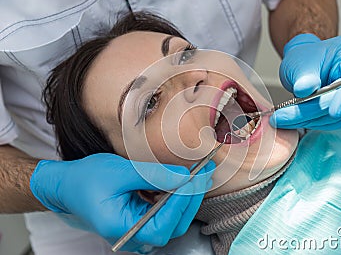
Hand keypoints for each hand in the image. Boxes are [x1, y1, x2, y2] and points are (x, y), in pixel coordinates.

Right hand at [30, 153, 214, 251]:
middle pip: (172, 225)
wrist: (68, 186)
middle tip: (204, 173)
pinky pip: (165, 214)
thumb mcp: (120, 172)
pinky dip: (177, 198)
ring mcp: (138, 230)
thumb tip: (184, 175)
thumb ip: (153, 175)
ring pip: (172, 221)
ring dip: (187, 197)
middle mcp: (133, 236)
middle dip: (190, 198)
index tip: (195, 178)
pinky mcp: (141, 221)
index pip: (162, 224)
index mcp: (122, 228)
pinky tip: (184, 181)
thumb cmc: (86, 180)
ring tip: (199, 174)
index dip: (182, 201)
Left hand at [272, 33, 340, 129]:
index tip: (333, 113)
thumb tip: (304, 90)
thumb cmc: (306, 58)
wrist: (306, 64)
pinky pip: (338, 122)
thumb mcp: (298, 62)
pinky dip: (317, 123)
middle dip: (314, 112)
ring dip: (313, 121)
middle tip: (285, 117)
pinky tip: (298, 120)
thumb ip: (303, 77)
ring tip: (286, 118)